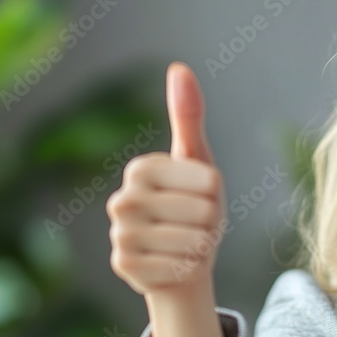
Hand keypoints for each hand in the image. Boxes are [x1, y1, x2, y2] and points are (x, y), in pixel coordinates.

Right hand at [107, 61, 225, 294]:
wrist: (182, 264)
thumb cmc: (194, 208)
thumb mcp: (198, 162)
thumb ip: (188, 117)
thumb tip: (179, 67)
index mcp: (141, 168)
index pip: (208, 180)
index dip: (216, 194)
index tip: (204, 198)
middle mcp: (122, 199)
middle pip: (201, 211)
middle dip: (210, 223)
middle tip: (196, 226)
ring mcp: (119, 235)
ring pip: (190, 241)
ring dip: (201, 247)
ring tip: (189, 245)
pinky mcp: (124, 266)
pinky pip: (177, 268)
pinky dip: (187, 269)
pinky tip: (177, 265)